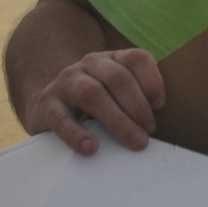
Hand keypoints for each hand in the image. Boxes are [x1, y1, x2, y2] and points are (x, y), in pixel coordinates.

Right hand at [24, 46, 165, 156]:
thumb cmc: (96, 106)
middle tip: (149, 131)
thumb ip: (138, 103)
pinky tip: (91, 147)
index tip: (160, 105)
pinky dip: (77, 134)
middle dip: (137, 105)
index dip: (152, 80)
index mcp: (112, 60)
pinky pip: (62, 118)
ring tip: (134, 141)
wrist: (49, 107)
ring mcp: (66, 82)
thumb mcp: (117, 96)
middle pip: (117, 77)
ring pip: (92, 93)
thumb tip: (156, 130)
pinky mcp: (47, 104)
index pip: (136, 58)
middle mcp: (89, 64)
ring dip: (117, 120)